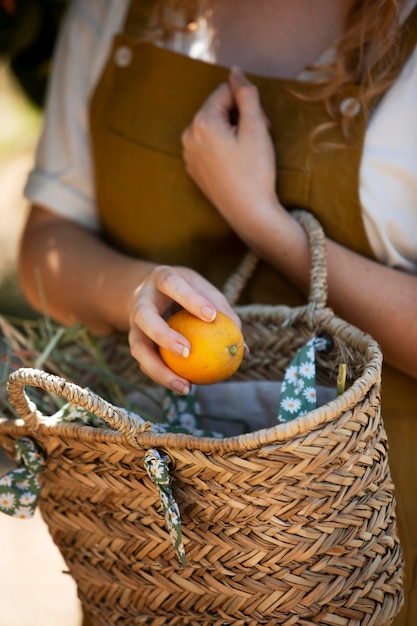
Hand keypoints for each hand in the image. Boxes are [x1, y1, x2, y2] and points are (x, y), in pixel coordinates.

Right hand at [128, 265, 240, 393]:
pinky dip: (163, 377)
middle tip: (188, 353)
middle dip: (164, 335)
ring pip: (139, 347)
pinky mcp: (136, 342)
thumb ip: (224, 313)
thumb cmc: (188, 292)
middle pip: (144, 317)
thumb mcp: (205, 292)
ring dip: (159, 369)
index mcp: (161, 279)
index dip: (190, 299)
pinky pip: (145, 363)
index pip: (172, 284)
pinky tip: (183, 387)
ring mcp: (134, 323)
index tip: (211, 316)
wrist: (151, 293)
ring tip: (185, 386)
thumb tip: (243, 348)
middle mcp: (142, 300)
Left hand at [182, 67, 277, 237]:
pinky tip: (237, 166)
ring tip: (247, 154)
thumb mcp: (256, 127)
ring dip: (232, 133)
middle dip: (239, 118)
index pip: (225, 92)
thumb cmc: (255, 172)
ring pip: (213, 128)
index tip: (260, 125)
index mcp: (202, 122)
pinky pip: (209, 147)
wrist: (249, 213)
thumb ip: (246, 94)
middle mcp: (188, 136)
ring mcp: (188, 155)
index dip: (248, 104)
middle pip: (218, 110)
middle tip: (257, 141)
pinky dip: (223, 149)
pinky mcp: (193, 170)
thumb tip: (235, 72)